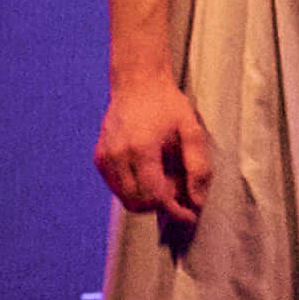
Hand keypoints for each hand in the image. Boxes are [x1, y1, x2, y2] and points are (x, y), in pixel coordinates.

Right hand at [93, 80, 215, 227]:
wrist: (137, 83)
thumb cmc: (168, 105)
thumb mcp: (192, 132)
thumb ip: (198, 168)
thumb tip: (198, 201)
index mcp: (141, 149)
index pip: (154, 196)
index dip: (174, 211)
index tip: (191, 216)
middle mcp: (117, 156)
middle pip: (138, 204)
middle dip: (162, 206)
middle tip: (180, 190)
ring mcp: (105, 158)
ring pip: (125, 200)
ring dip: (148, 200)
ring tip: (167, 177)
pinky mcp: (100, 159)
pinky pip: (118, 188)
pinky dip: (135, 190)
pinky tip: (151, 172)